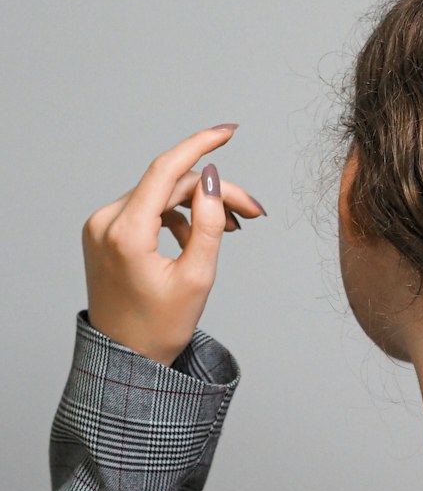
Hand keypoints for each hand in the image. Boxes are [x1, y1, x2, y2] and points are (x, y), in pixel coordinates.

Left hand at [81, 125, 265, 366]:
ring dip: (198, 205)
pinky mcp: (104, 232)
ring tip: (233, 229)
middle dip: (214, 193)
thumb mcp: (198, 277)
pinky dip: (176, 217)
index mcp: (126, 232)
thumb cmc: (160, 326)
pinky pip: (147, 208)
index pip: (166, 169)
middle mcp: (106, 221)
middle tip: (253, 212)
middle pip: (170, 185)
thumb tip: (212, 180)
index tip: (228, 131)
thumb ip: (210, 224)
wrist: (125, 358)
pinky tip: (197, 239)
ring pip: (161, 195)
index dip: (200, 145)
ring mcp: (101, 226)